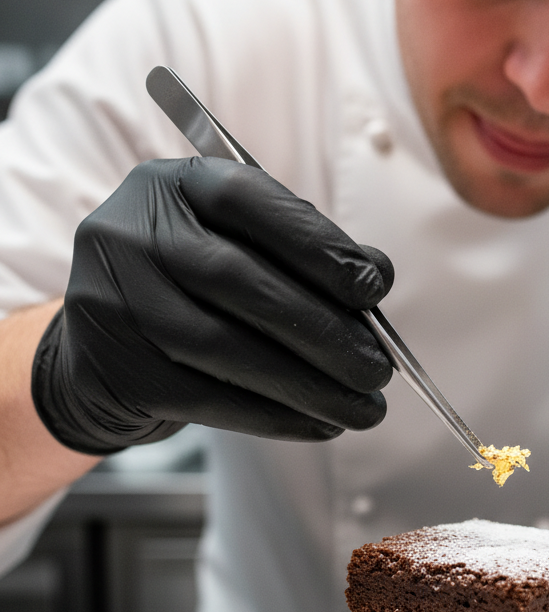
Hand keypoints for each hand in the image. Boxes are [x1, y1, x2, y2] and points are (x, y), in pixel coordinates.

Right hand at [32, 158, 393, 453]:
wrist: (105, 352)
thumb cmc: (193, 290)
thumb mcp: (238, 247)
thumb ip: (301, 252)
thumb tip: (376, 276)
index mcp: (173, 187)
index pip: (248, 199)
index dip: (318, 244)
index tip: (374, 288)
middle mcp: (132, 236)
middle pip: (239, 280)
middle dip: (325, 330)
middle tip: (380, 368)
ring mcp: (115, 303)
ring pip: (227, 348)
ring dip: (310, 385)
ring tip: (364, 407)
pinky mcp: (119, 371)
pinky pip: (210, 400)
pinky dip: (277, 417)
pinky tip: (321, 424)